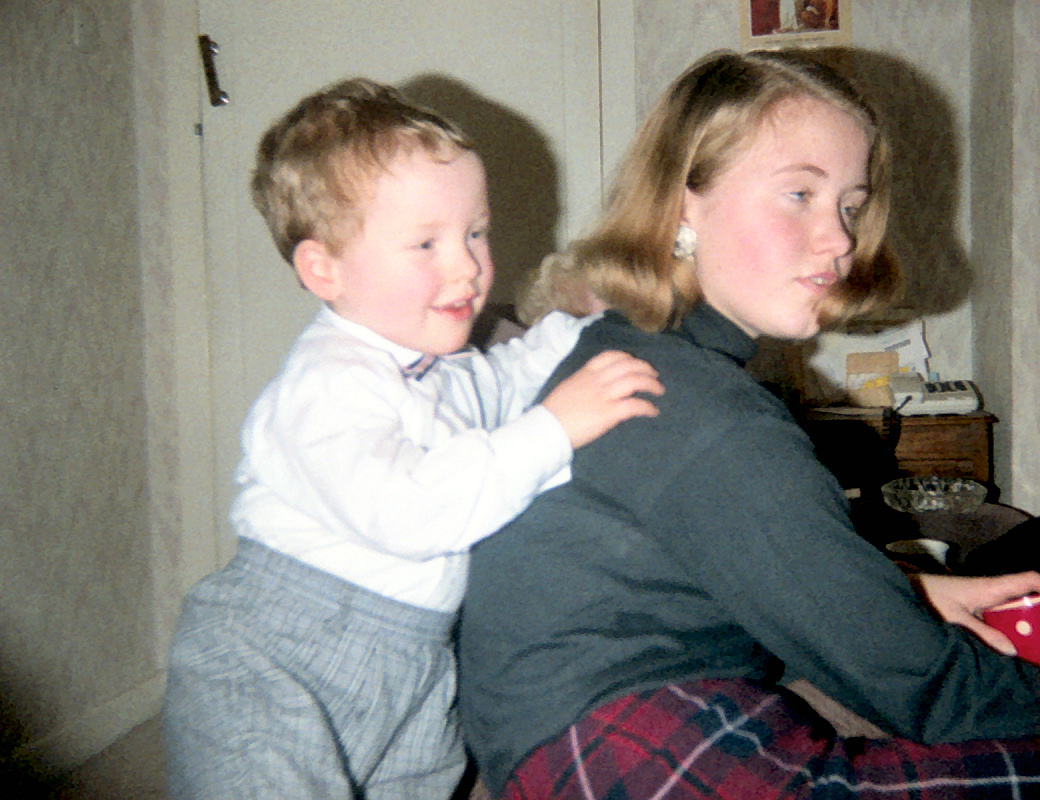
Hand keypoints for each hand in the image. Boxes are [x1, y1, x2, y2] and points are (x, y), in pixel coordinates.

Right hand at [540, 350, 663, 448]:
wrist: (547, 428)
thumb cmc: (553, 412)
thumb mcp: (567, 387)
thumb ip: (584, 383)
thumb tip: (596, 387)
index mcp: (585, 373)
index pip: (610, 356)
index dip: (627, 358)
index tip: (634, 363)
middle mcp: (597, 380)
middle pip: (628, 366)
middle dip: (645, 368)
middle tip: (654, 376)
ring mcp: (604, 396)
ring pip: (635, 381)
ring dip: (651, 384)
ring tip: (659, 390)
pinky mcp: (608, 413)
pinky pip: (634, 406)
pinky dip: (647, 407)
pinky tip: (653, 411)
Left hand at [912, 572, 1039, 655]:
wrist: (901, 594)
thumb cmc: (927, 598)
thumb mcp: (954, 619)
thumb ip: (981, 634)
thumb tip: (1012, 650)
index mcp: (989, 588)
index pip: (1027, 580)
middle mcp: (990, 593)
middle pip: (1025, 600)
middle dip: (1037, 616)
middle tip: (1039, 641)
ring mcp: (981, 603)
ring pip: (1012, 614)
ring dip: (1023, 628)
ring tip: (1033, 648)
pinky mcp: (972, 612)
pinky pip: (998, 622)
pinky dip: (1007, 633)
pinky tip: (1011, 650)